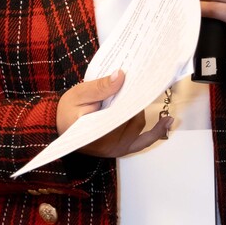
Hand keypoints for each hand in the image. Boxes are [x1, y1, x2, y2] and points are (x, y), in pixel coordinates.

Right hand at [56, 70, 171, 157]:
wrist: (57, 127)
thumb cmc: (66, 112)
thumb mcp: (78, 95)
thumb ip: (99, 87)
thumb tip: (121, 76)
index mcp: (99, 135)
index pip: (124, 115)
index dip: (134, 99)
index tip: (141, 84)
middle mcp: (111, 146)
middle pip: (135, 120)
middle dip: (136, 102)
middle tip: (138, 83)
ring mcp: (118, 149)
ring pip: (140, 126)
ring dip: (138, 110)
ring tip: (134, 94)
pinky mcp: (121, 148)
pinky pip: (143, 141)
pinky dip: (156, 132)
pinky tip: (168, 121)